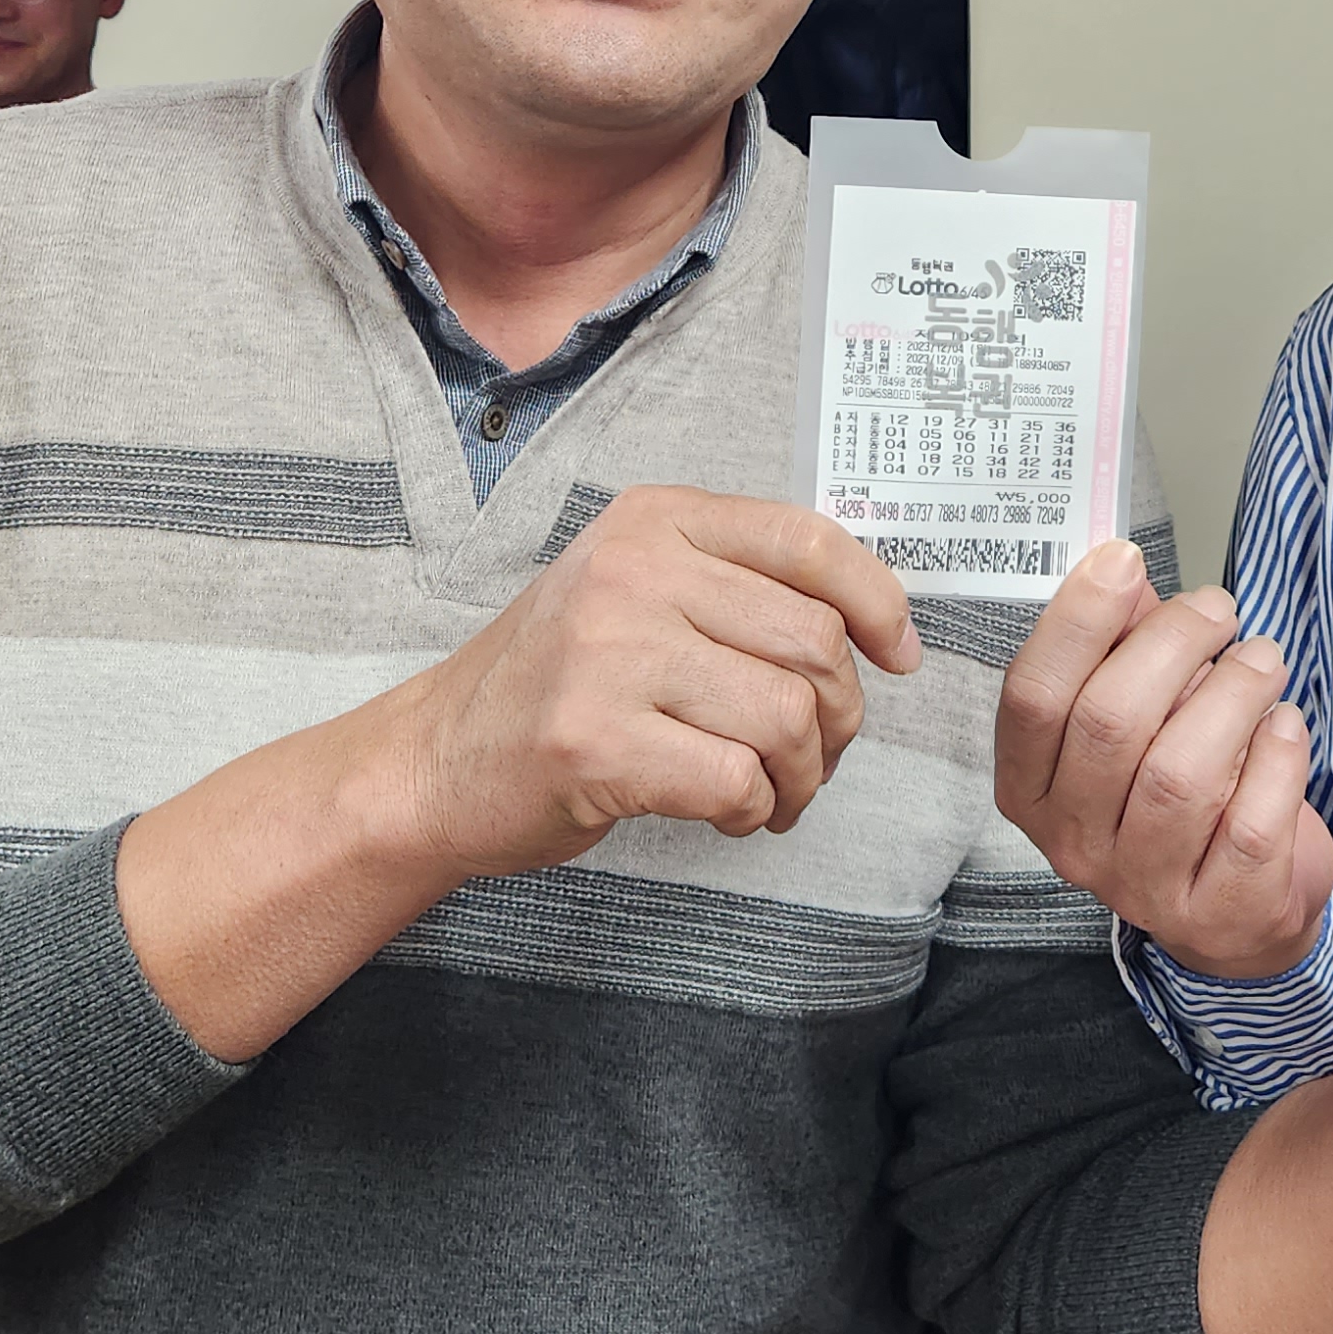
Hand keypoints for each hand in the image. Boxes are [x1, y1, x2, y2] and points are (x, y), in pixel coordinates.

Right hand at [377, 486, 920, 879]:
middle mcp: (631, 573)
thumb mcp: (636, 591)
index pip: (807, 541)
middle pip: (811, 641)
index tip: (898, 655)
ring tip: (774, 792)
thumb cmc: (556, 683)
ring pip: (785, 716)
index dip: (877, 602)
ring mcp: (607, 655)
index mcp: (653, 521)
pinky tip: (730, 812)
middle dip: (839, 716)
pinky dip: (753, 810)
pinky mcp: (594, 743)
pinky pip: (736, 780)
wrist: (434, 760)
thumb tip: (873, 619)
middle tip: (816, 753)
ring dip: (802, 775)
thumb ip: (736, 584)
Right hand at [997, 541, 1332, 981]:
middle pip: (1109, 723)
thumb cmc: (1179, 784)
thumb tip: (1120, 568)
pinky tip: (1286, 723)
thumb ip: (1122, 645)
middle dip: (1172, 644)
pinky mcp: (1220, 914)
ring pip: (1179, 776)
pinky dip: (1275, 760)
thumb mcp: (1138, 713)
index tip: (1122, 559)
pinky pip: (1247, 828)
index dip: (1075, 620)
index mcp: (1032, 786)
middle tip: (1218, 610)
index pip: (1032, 696)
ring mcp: (1144, 886)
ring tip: (1264, 659)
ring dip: (1232, 693)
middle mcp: (1074, 842)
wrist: (1237, 909)